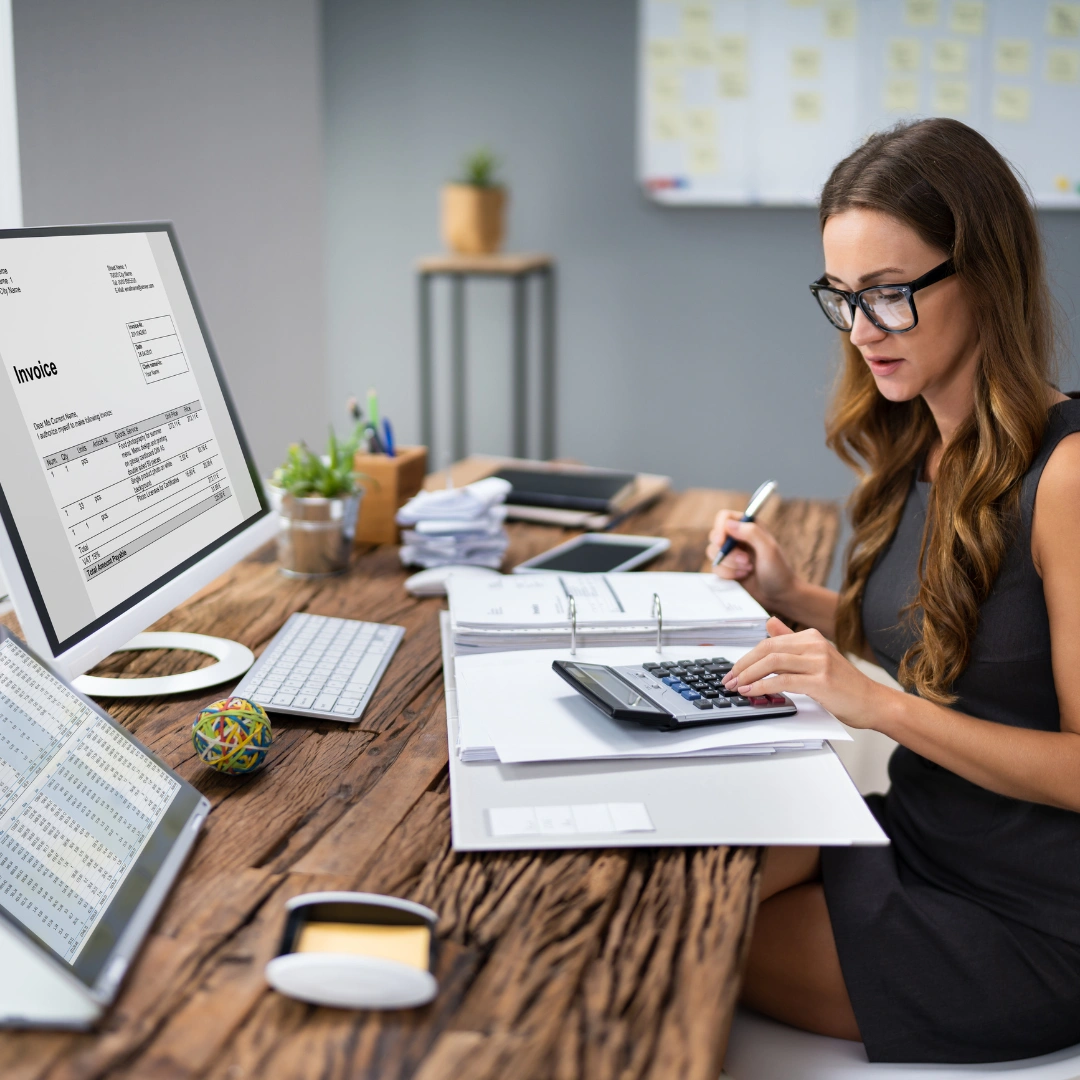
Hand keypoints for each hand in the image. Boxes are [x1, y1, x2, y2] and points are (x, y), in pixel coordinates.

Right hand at [707, 511, 798, 610]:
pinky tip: (742, 576)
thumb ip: (751, 533)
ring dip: (729, 564)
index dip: (720, 528)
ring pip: (713, 553)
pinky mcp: (726, 568)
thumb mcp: (769, 549)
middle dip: (728, 552)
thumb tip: (728, 524)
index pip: (724, 517)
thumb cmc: (778, 571)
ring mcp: (731, 553)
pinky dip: (727, 574)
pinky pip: (715, 568)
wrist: (779, 596)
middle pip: (715, 536)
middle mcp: (738, 537)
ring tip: (748, 569)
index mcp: (749, 526)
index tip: (722, 542)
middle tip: (746, 561)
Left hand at [722, 617, 888, 728]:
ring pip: (772, 662)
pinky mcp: (821, 681)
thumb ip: (791, 641)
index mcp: (811, 637)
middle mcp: (815, 644)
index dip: (747, 657)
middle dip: (743, 665)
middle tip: (729, 680)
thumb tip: (769, 623)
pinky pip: (783, 680)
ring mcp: (819, 661)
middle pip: (767, 649)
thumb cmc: (843, 684)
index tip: (733, 671)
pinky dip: (762, 686)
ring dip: (749, 675)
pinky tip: (752, 692)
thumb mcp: (816, 657)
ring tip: (736, 687)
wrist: (873, 702)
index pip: (769, 642)